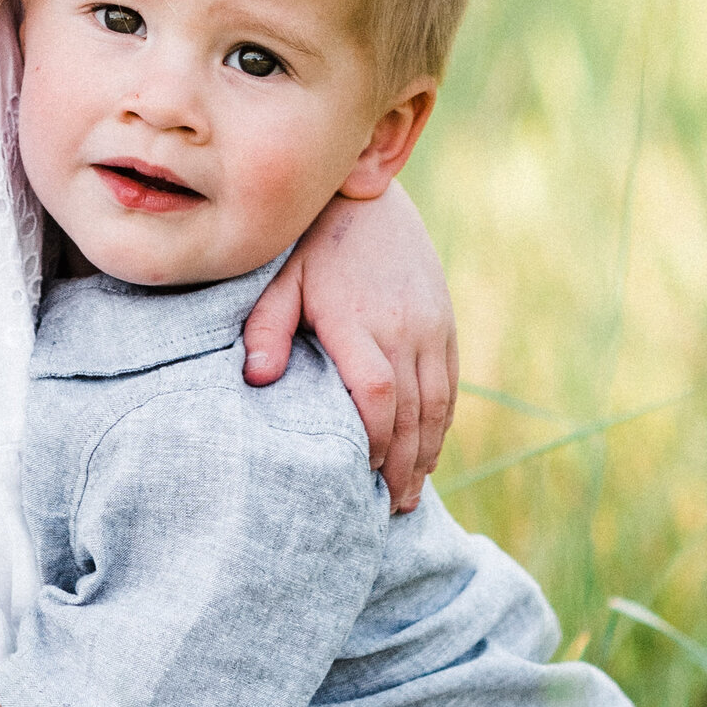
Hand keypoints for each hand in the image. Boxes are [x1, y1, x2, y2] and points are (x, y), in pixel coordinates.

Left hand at [245, 184, 455, 510]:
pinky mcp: (444, 322)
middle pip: (413, 412)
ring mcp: (431, 326)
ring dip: (426, 453)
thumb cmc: (312, 241)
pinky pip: (450, 384)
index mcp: (360, 321)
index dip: (373, 441)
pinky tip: (427, 450)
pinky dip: (441, 423)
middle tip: (389, 510)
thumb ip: (267, 328)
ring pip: (437, 404)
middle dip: (402, 467)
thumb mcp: (281, 278)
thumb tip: (256, 379)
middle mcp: (405, 328)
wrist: (369, 196)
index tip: (359, 473)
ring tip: (410, 495)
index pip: (377, 396)